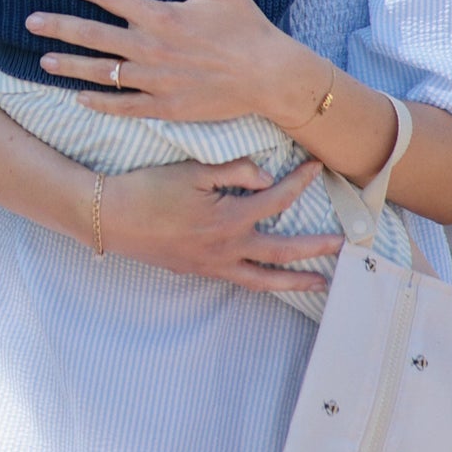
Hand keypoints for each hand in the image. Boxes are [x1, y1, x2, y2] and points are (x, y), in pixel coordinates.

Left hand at [28, 0, 328, 126]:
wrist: (270, 75)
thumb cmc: (247, 26)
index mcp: (162, 14)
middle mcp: (152, 47)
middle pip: (94, 35)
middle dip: (58, 27)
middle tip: (29, 22)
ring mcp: (156, 80)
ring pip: (102, 73)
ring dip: (70, 67)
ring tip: (44, 62)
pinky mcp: (165, 106)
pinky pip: (123, 106)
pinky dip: (99, 102)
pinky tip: (79, 98)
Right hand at [99, 156, 339, 292]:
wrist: (109, 217)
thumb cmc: (148, 188)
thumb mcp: (193, 171)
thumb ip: (234, 172)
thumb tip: (267, 177)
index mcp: (229, 220)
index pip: (277, 200)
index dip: (300, 182)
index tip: (318, 168)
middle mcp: (226, 249)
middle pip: (282, 253)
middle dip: (314, 249)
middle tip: (343, 247)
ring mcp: (211, 266)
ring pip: (262, 280)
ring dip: (293, 281)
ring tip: (319, 283)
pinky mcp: (197, 271)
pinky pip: (238, 280)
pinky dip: (260, 282)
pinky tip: (269, 280)